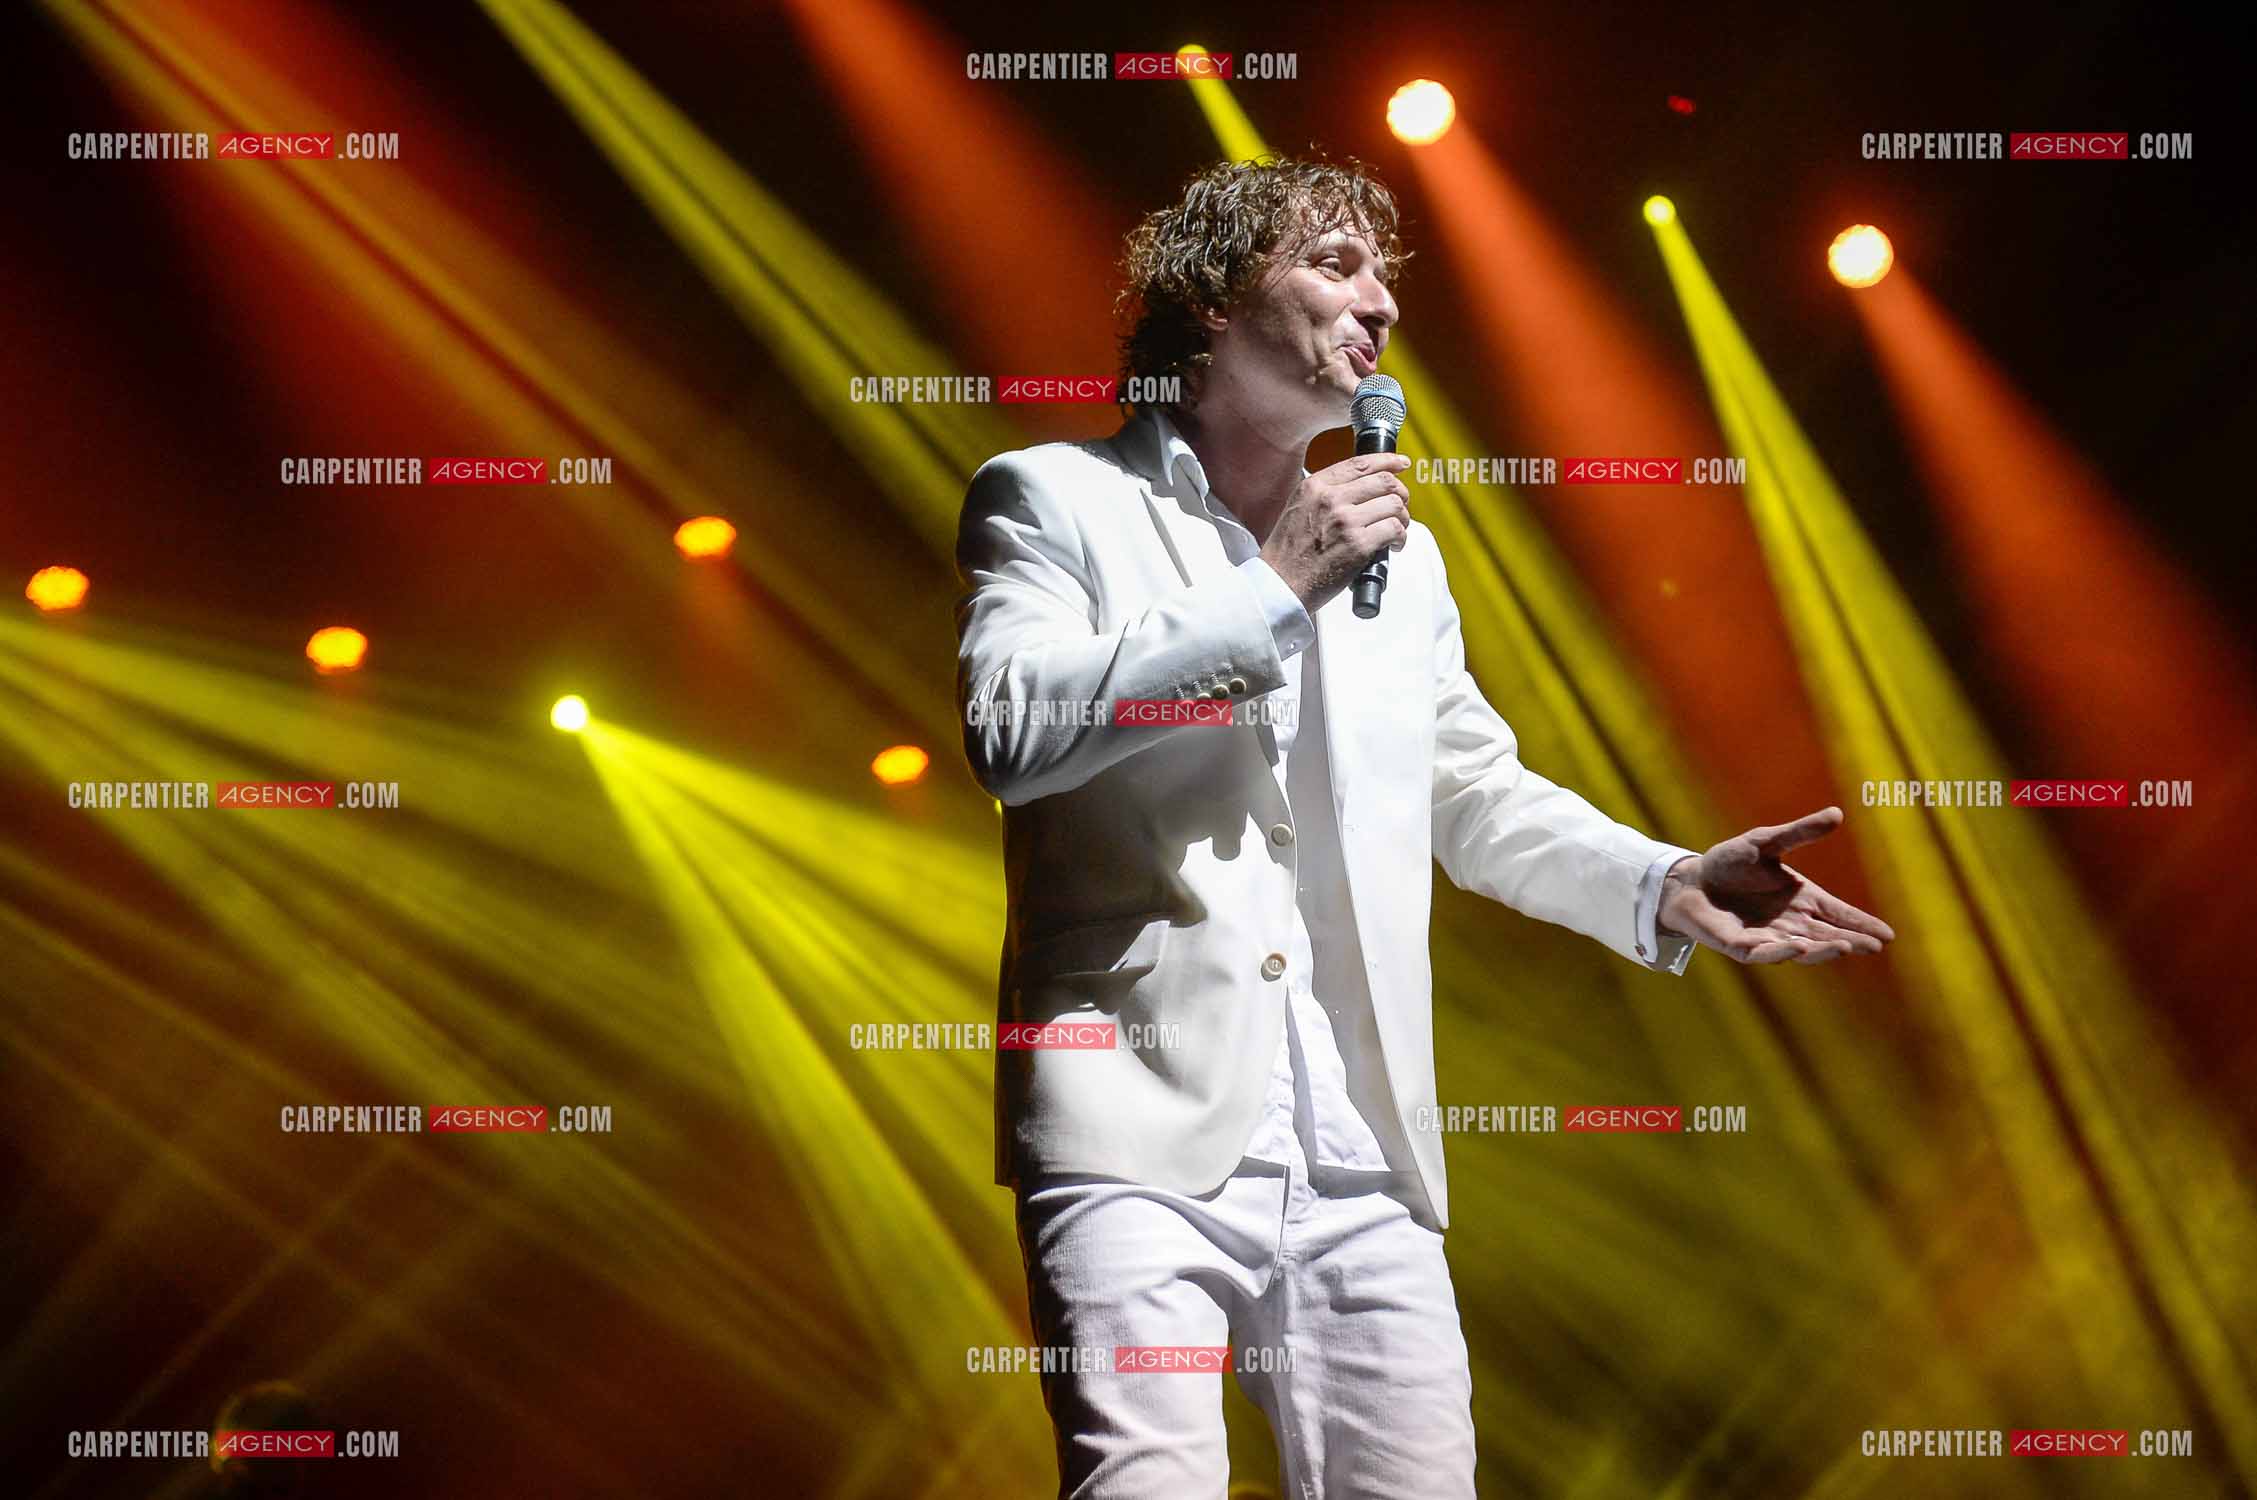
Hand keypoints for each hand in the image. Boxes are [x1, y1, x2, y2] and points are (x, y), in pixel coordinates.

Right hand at [1257, 451, 1409, 613]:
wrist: (1281, 585)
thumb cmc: (1287, 553)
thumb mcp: (1298, 508)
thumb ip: (1323, 494)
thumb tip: (1358, 487)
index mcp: (1315, 486)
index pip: (1360, 463)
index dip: (1387, 461)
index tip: (1400, 463)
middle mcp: (1331, 499)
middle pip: (1384, 482)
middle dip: (1400, 493)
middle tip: (1401, 504)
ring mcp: (1346, 521)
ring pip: (1394, 505)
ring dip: (1403, 517)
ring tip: (1397, 529)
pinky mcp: (1359, 545)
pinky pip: (1394, 529)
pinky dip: (1401, 538)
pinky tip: (1394, 545)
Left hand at [1658, 806, 1894, 963]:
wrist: (1689, 880)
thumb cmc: (1729, 862)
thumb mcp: (1766, 842)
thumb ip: (1800, 832)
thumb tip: (1837, 813)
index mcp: (1801, 899)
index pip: (1839, 914)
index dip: (1862, 925)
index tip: (1888, 936)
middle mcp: (1790, 923)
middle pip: (1827, 935)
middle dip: (1851, 941)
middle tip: (1874, 945)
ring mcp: (1767, 937)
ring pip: (1802, 949)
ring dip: (1822, 949)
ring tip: (1844, 945)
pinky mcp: (1741, 947)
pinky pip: (1765, 953)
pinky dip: (1782, 951)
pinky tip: (1800, 946)